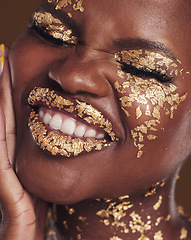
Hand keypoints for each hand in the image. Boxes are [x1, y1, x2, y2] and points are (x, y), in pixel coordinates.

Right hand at [0, 45, 46, 239]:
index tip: (15, 71)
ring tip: (0, 72)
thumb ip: (51, 160)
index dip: (14, 96)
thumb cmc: (38, 210)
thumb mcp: (48, 178)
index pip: (17, 118)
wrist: (24, 237)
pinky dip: (0, 126)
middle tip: (4, 60)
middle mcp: (8, 155)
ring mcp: (3, 165)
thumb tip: (65, 142)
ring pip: (1, 126)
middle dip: (4, 90)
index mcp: (20, 154)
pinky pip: (1, 148)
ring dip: (0, 100)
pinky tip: (3, 108)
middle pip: (6, 116)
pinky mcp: (5, 179)